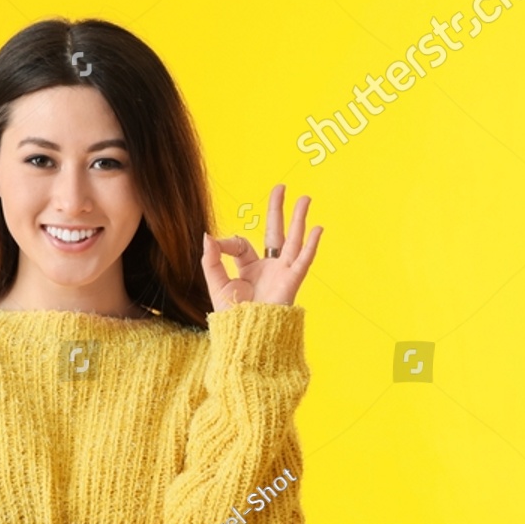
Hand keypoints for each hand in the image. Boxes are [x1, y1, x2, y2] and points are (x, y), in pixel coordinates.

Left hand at [202, 183, 323, 311]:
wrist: (246, 335)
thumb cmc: (232, 316)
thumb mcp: (216, 284)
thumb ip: (211, 259)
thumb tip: (207, 235)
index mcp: (249, 269)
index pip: (242, 244)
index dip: (227, 242)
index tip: (216, 245)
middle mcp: (268, 268)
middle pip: (275, 232)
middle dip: (277, 210)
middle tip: (280, 187)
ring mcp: (282, 273)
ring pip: (293, 240)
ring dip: (299, 219)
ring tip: (305, 198)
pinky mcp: (291, 281)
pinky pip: (303, 260)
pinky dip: (311, 244)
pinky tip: (317, 228)